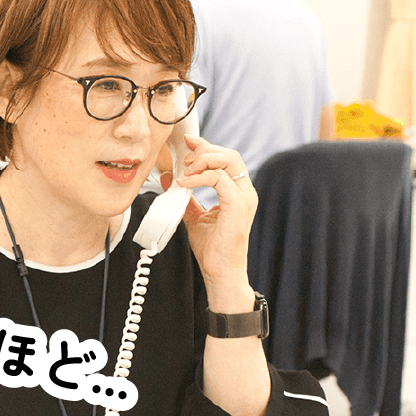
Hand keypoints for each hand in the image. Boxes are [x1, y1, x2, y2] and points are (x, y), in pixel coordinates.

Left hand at [162, 135, 257, 309]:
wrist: (221, 272)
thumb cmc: (213, 249)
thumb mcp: (195, 217)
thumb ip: (186, 198)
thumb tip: (170, 179)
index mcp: (237, 192)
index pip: (226, 159)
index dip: (207, 147)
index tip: (187, 143)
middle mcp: (245, 192)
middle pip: (229, 155)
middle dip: (204, 150)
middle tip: (184, 157)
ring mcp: (244, 198)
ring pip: (228, 161)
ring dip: (203, 160)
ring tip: (185, 171)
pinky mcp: (237, 205)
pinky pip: (220, 179)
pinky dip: (200, 177)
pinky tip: (185, 182)